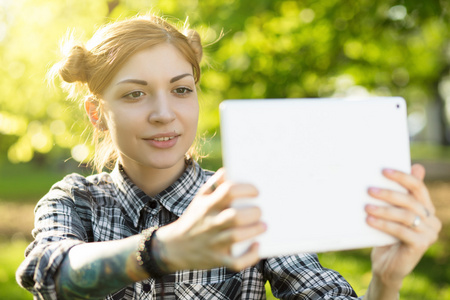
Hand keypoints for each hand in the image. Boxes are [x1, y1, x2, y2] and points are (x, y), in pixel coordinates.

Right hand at [154, 169, 265, 271]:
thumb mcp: (199, 199)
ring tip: (263, 226)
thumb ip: (213, 184)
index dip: (246, 189)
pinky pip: (236, 262)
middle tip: (259, 211)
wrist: (172, 247)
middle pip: (235, 216)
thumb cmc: (193, 218)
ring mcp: (214, 243)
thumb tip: (228, 171)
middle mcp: (210, 223)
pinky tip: (256, 246)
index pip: (229, 191)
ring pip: (237, 236)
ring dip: (254, 230)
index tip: (256, 192)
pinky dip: (249, 256)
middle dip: (253, 212)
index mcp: (208, 205)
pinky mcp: (217, 260)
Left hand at [365, 164, 441, 290]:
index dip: (402, 176)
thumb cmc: (386, 236)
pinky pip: (402, 231)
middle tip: (369, 190)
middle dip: (388, 194)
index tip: (384, 170)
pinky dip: (384, 225)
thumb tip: (389, 171)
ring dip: (384, 210)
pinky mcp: (421, 245)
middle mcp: (432, 219)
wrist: (386, 266)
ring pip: (406, 216)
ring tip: (367, 207)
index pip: (418, 187)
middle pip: (411, 200)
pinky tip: (370, 221)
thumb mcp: (389, 214)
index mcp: (426, 207)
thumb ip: (393, 196)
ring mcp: (429, 233)